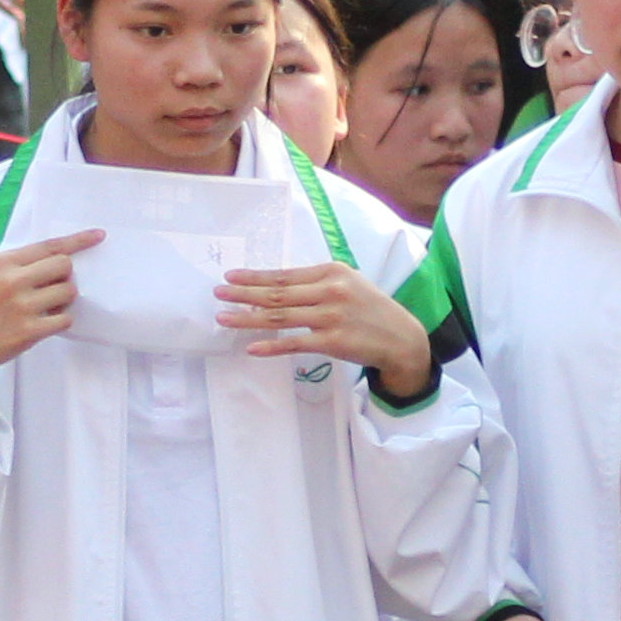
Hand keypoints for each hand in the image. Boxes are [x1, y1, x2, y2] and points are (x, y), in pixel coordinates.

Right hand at [0, 228, 96, 418]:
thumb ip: (20, 266)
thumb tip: (61, 261)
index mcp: (3, 262)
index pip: (49, 246)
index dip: (78, 240)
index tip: (99, 235)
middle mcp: (13, 280)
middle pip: (64, 266)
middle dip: (64, 276)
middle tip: (51, 287)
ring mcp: (22, 306)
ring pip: (68, 292)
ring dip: (64, 300)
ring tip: (46, 306)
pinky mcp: (30, 330)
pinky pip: (66, 319)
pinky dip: (61, 321)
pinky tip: (45, 322)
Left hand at [219, 260, 435, 397]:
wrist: (402, 338)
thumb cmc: (371, 310)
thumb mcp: (349, 284)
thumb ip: (317, 282)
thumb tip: (278, 285)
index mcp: (331, 272)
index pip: (284, 275)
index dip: (255, 277)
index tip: (231, 277)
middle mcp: (329, 291)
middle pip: (277, 294)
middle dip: (244, 293)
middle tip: (218, 293)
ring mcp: (330, 317)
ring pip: (280, 317)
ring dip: (248, 318)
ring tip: (224, 317)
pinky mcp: (333, 342)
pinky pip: (294, 343)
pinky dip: (272, 345)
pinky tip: (252, 347)